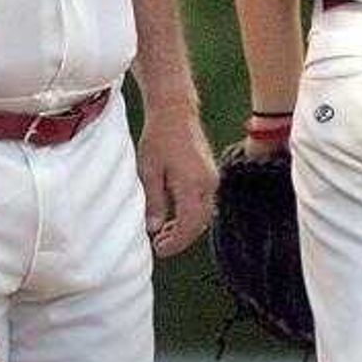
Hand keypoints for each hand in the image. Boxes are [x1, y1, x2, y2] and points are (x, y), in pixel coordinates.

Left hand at [136, 108, 217, 257]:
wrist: (175, 111)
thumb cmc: (159, 138)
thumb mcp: (149, 171)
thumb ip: (154, 201)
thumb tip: (154, 229)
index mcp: (192, 184)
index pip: (188, 225)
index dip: (175, 242)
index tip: (158, 249)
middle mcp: (208, 183)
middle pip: (199, 223)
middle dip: (181, 238)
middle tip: (158, 244)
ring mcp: (211, 178)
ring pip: (203, 214)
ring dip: (186, 227)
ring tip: (163, 232)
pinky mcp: (210, 173)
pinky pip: (204, 202)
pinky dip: (190, 214)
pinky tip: (173, 216)